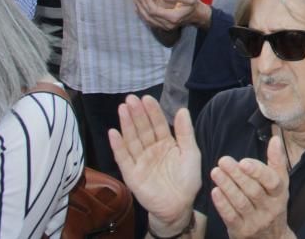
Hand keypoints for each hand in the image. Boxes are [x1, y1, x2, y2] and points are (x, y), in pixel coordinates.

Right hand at [108, 95, 201, 230]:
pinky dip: (118, 146)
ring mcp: (140, 161)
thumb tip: (182, 110)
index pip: (157, 124)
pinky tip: (113, 133)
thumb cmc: (187, 179)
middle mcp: (151, 150)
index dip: (152, 111)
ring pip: (132, 139)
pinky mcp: (132, 174)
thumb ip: (185, 132)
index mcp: (166, 143)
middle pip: (143, 129)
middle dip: (137, 114)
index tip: (146, 98)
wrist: (180, 205)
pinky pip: (123, 158)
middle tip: (131, 99)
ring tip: (122, 109)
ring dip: (126, 124)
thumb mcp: (191, 152)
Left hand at [134, 0, 206, 30]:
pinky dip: (142, 13)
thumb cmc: (193, 4)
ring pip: (146, 19)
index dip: (147, 1)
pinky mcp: (162, 26)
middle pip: (148, 15)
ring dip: (139, 7)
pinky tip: (138, 5)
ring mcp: (164, 27)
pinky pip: (148, 21)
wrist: (196, 14)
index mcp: (173, 17)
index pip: (154, 11)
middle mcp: (167, 25)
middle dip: (141, 2)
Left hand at [210, 136, 291, 238]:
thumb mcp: (280, 183)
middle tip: (223, 160)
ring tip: (215, 172)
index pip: (272, 181)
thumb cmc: (273, 203)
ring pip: (240, 203)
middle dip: (237, 175)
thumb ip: (276, 161)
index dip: (258, 171)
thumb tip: (275, 139)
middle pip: (253, 190)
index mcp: (280, 194)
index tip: (243, 161)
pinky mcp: (242, 231)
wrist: (272, 238)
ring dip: (227, 186)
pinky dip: (222, 204)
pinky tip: (215, 191)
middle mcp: (270, 208)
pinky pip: (231, 216)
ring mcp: (256, 221)